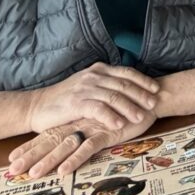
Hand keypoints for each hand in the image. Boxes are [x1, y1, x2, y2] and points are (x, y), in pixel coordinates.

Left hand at [8, 113, 156, 177]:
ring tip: (32, 175)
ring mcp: (92, 125)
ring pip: (64, 144)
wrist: (151, 97)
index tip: (12, 160)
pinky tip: (63, 171)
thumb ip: (88, 124)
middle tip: (12, 169)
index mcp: (77, 118)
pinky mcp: (107, 131)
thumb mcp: (102, 118)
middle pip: (50, 139)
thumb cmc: (128, 108)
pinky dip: (74, 160)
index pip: (49, 133)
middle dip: (30, 154)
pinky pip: (87, 147)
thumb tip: (73, 138)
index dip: (30, 146)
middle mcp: (81, 120)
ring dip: (47, 160)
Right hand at [26, 62, 158, 134]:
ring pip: (114, 96)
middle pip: (124, 84)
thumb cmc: (65, 99)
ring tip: (140, 117)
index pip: (127, 72)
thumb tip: (129, 89)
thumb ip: (105, 85)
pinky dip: (111, 116)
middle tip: (153, 105)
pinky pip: (98, 109)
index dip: (143, 81)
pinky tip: (120, 124)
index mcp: (99, 70)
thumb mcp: (87, 86)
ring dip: (129, 107)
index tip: (156, 89)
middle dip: (141, 94)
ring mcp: (85, 88)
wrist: (38, 106)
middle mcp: (93, 76)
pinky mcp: (76, 103)